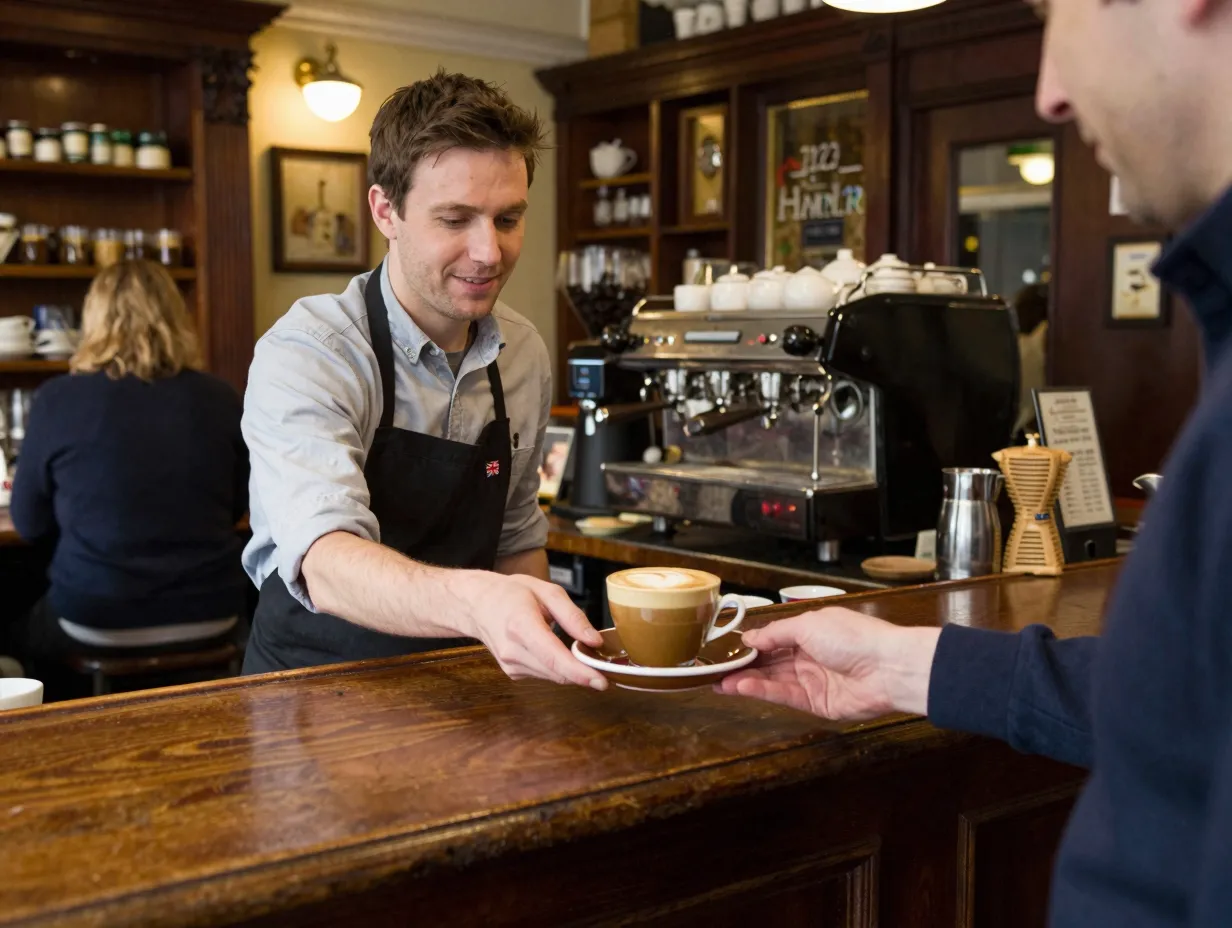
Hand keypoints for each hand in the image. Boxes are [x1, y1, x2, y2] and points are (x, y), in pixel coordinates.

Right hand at [459, 572, 607, 690]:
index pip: (553, 657)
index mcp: (521, 625)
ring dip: (571, 670)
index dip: (579, 672)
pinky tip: (555, 650)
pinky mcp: (512, 672)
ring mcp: (510, 664)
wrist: (476, 604)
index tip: (601, 681)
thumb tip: (594, 641)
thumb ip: (573, 617)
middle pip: (557, 673)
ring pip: (553, 677)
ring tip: (579, 650)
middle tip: (604, 664)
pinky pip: (544, 675)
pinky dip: (557, 667)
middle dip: (583, 672)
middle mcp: (513, 650)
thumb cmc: (511, 593)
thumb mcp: (547, 591)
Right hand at [716, 606, 939, 720]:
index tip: (726, 649)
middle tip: (715, 671)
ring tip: (720, 683)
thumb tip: (750, 637)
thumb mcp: (808, 625)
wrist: (888, 667)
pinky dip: (763, 692)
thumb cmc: (851, 637)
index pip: (773, 639)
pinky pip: (786, 696)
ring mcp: (813, 681)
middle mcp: (809, 656)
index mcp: (810, 632)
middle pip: (771, 662)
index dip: (751, 644)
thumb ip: (776, 634)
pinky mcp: (817, 704)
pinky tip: (742, 688)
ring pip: (773, 680)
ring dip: (747, 681)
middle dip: (744, 666)